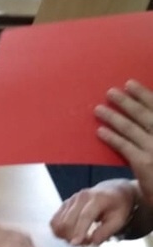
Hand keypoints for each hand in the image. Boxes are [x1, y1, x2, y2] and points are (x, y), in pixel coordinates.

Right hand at [50, 179, 136, 245]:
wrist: (112, 192)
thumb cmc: (117, 207)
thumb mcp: (118, 220)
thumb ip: (105, 232)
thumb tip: (92, 242)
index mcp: (97, 198)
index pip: (85, 216)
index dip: (79, 231)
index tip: (75, 244)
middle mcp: (80, 197)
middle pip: (67, 221)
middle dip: (72, 237)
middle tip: (85, 242)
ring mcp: (70, 200)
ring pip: (58, 223)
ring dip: (65, 235)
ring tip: (78, 237)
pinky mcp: (64, 205)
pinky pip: (54, 221)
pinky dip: (59, 231)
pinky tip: (70, 234)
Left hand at [94, 80, 152, 207]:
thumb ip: (152, 133)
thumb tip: (140, 116)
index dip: (143, 94)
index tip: (129, 84)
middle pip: (143, 114)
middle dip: (125, 101)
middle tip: (109, 92)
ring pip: (131, 128)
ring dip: (113, 117)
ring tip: (98, 109)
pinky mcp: (143, 163)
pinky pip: (124, 146)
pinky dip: (111, 137)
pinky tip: (100, 131)